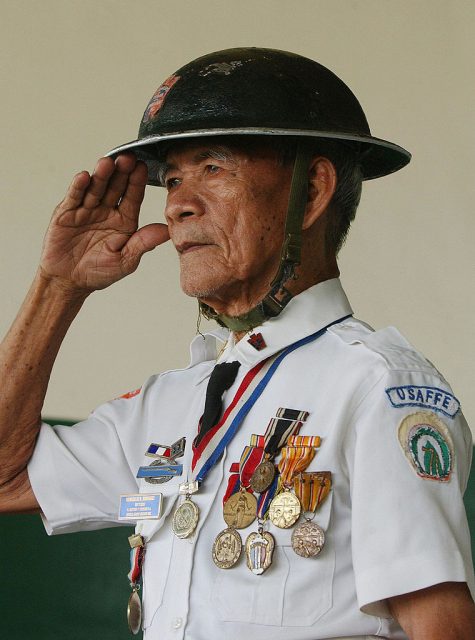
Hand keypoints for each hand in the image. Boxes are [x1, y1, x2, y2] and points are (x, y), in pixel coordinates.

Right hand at [40, 154, 169, 291]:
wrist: (69, 282)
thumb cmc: (99, 273)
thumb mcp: (125, 260)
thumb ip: (143, 243)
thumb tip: (166, 231)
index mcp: (125, 221)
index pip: (133, 197)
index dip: (137, 182)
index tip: (144, 167)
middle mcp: (107, 211)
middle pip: (116, 187)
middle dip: (122, 172)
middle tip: (128, 158)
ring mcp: (87, 209)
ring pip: (96, 188)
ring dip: (101, 175)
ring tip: (107, 163)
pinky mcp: (67, 212)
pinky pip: (74, 196)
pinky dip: (78, 187)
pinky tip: (85, 177)